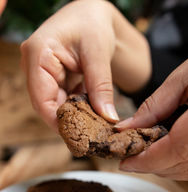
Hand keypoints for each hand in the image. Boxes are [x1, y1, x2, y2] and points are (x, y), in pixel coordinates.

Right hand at [21, 0, 150, 129]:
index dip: (58, 122)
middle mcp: (35, 66)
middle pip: (47, 105)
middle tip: (91, 136)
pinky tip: (92, 112)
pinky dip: (78, 107)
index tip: (78, 137)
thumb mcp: (98, 54)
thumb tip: (108, 117)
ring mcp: (43, 74)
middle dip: (70, 121)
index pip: (41, 100)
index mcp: (38, 55)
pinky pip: (63, 100)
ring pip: (56, 105)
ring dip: (75, 116)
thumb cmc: (92, 23)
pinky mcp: (53, 79)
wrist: (93, 14)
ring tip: (95, 126)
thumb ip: (101, 87)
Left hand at [117, 51, 187, 180]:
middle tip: (131, 156)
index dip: (145, 161)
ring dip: (165, 167)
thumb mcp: (187, 77)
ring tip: (146, 154)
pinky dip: (182, 165)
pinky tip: (169, 153)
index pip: (173, 151)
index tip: (125, 162)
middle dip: (150, 165)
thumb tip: (126, 128)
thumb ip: (155, 105)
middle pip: (180, 166)